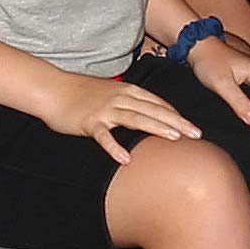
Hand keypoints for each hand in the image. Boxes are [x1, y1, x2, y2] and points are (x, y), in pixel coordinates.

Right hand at [34, 70, 199, 164]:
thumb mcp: (111, 93)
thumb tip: (148, 114)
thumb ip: (130, 102)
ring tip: (175, 138)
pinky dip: (115, 147)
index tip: (193, 127)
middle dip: (177, 122)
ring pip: (135, 118)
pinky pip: (104, 136)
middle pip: (153, 110)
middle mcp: (120, 98)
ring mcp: (105, 110)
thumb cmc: (83, 93)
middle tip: (196, 134)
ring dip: (156, 127)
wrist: (53, 89)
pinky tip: (126, 159)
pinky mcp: (89, 122)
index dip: (176, 115)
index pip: (158, 103)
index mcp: (128, 91)